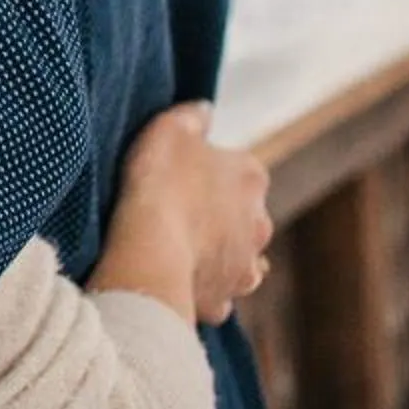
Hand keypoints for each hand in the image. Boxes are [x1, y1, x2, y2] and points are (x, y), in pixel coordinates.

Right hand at [91, 103, 272, 325]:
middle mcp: (259, 224)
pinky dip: (204, 287)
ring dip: (220, 254)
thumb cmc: (160, 182)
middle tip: (178, 209)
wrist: (150, 248)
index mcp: (251, 177)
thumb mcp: (169, 128)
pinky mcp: (222, 299)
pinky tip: (179, 278)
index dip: (208, 169)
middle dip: (221, 214)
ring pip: (240, 258)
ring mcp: (244, 266)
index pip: (239, 168)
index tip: (179, 171)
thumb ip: (192, 116)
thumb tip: (205, 109)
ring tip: (183, 248)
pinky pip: (217, 293)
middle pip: (243, 216)